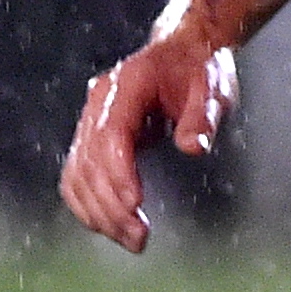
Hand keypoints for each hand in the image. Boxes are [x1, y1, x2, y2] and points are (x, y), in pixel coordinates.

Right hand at [59, 29, 235, 252]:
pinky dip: (87, 204)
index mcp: (126, 87)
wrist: (184, 51)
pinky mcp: (92, 137)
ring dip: (98, 212)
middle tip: (139, 239)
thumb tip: (193, 147)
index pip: (111, 137)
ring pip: (77, 175)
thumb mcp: (213, 87)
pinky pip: (77, 176)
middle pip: (90, 162)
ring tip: (130, 240)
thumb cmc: (200, 69)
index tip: (135, 206)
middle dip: (111, 206)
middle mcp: (99, 104)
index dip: (118, 175)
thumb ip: (203, 116)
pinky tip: (108, 226)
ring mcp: (90, 120)